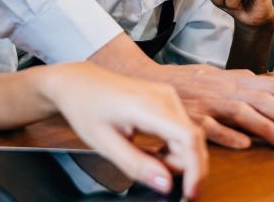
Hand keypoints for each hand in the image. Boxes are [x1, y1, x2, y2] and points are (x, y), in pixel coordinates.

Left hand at [43, 63, 207, 199]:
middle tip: (154, 178)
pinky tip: (153, 152)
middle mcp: (165, 97)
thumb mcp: (105, 144)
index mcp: (149, 106)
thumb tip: (165, 184)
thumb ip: (137, 166)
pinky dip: (172, 148)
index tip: (190, 194)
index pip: (189, 139)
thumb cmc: (86, 107)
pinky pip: (181, 130)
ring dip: (175, 159)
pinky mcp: (166, 99)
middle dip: (180, 168)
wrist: (78, 82)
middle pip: (192, 142)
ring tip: (145, 160)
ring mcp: (167, 96)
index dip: (196, 170)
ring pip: (188, 138)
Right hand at [151, 63, 273, 149]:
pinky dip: (227, 134)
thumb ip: (239, 83)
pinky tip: (243, 144)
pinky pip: (209, 126)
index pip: (271, 85)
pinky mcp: (189, 116)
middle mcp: (222, 87)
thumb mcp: (214, 76)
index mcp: (231, 78)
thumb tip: (267, 87)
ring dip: (268, 128)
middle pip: (263, 100)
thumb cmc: (182, 82)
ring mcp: (206, 101)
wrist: (144, 79)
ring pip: (242, 112)